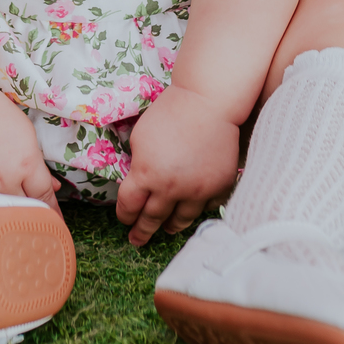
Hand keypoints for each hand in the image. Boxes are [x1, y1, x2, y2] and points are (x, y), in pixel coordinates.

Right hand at [0, 88, 61, 214]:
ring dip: (6, 209)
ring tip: (7, 205)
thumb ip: (39, 165)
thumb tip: (52, 187)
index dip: (52, 210)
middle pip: (24, 209)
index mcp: (26, 164)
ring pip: (0, 210)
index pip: (44, 197)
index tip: (55, 222)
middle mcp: (5, 181)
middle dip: (31, 213)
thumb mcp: (26, 134)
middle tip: (34, 217)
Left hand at [116, 85, 239, 247]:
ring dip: (170, 226)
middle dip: (142, 232)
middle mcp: (171, 189)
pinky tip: (193, 208)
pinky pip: (206, 208)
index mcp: (146, 174)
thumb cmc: (170, 112)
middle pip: (152, 219)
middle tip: (137, 241)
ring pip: (180, 220)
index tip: (124, 219)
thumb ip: (138, 164)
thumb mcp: (140, 137)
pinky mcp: (218, 187)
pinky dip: (198, 208)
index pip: (129, 206)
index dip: (124, 215)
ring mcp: (197, 191)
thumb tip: (138, 182)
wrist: (208, 102)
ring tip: (166, 229)